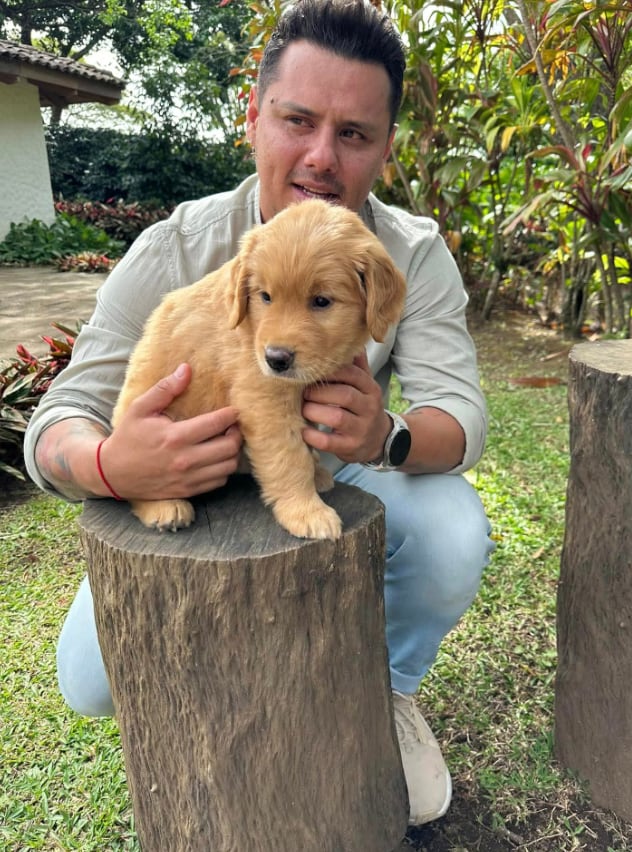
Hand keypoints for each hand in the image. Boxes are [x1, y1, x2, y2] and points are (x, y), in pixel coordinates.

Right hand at [101, 363, 242, 499]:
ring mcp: (188, 478)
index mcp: (175, 437)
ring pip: (228, 467)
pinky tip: (216, 458)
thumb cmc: (127, 437)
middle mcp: (185, 460)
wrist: (112, 473)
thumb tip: (186, 370)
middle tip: (233, 426)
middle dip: (236, 433)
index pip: (217, 423)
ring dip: (232, 452)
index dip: (231, 415)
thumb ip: (164, 389)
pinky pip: (219, 481)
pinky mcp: (188, 491)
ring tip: (226, 441)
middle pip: (229, 447)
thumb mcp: (140, 408)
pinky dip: (223, 469)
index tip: (234, 410)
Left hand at [301, 352, 390, 463]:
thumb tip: (348, 338)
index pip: (352, 374)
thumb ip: (356, 366)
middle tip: (303, 392)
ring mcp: (361, 429)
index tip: (312, 371)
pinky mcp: (351, 447)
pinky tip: (305, 431)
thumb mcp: (364, 386)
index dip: (331, 372)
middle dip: (319, 393)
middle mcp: (369, 408)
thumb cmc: (363, 407)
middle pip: (344, 395)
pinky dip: (314, 436)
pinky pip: (331, 442)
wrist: (380, 440)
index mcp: (370, 389)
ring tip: (304, 409)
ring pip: (337, 417)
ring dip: (315, 412)